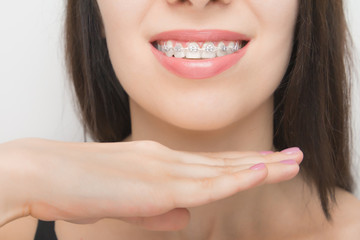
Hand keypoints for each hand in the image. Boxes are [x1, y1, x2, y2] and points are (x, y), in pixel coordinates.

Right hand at [0, 138, 301, 230]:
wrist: (50, 172)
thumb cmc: (85, 186)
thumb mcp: (130, 200)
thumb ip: (161, 209)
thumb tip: (185, 219)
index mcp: (162, 162)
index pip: (212, 163)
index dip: (244, 162)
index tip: (269, 161)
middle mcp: (169, 160)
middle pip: (225, 162)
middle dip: (264, 160)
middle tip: (296, 156)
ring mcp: (164, 170)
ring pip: (222, 170)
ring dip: (260, 166)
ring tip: (293, 163)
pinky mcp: (156, 186)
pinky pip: (204, 185)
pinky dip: (235, 178)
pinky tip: (260, 172)